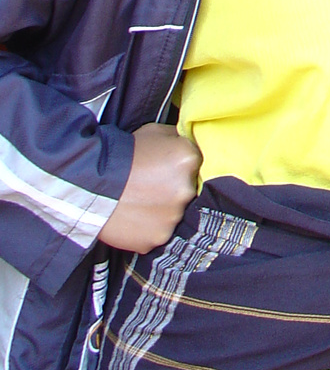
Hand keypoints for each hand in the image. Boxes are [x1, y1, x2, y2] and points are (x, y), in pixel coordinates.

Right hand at [98, 124, 200, 254]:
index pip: (197, 163)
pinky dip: (149, 226)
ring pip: (174, 213)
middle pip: (187, 189)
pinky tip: (135, 215)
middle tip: (151, 185)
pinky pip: (159, 231)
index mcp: (189, 158)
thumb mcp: (154, 132)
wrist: (92, 184)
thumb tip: (188, 142)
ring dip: (162, 208)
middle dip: (172, 188)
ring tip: (140, 201)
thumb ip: (177, 137)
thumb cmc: (124, 155)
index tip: (166, 168)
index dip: (180, 165)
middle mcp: (187, 189)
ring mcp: (174, 216)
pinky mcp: (159, 237)